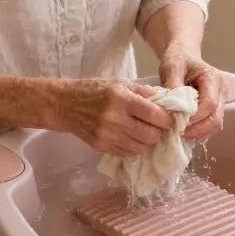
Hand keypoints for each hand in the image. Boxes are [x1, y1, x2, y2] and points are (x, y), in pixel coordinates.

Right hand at [58, 79, 172, 155]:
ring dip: (147, 141)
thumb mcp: (120, 83)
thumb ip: (144, 92)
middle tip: (158, 127)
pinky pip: (127, 152)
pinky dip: (134, 146)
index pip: (155, 115)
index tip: (169, 119)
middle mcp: (115, 118)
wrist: (65, 104)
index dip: (167, 119)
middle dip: (159, 132)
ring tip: (145, 132)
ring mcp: (107, 135)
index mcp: (122, 98)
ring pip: (141, 147)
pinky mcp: (101, 146)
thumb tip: (168, 102)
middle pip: (151, 135)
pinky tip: (132, 137)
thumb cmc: (94, 90)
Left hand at [159, 46, 225, 141]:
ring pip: (215, 125)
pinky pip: (210, 126)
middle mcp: (221, 91)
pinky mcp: (215, 110)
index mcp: (213, 78)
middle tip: (178, 133)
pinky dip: (199, 132)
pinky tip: (185, 131)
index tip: (177, 121)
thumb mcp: (172, 67)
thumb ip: (173, 84)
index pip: (210, 103)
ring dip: (198, 133)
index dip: (195, 116)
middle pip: (216, 118)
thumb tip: (173, 106)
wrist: (184, 56)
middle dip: (198, 129)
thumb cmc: (178, 59)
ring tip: (180, 133)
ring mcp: (220, 102)